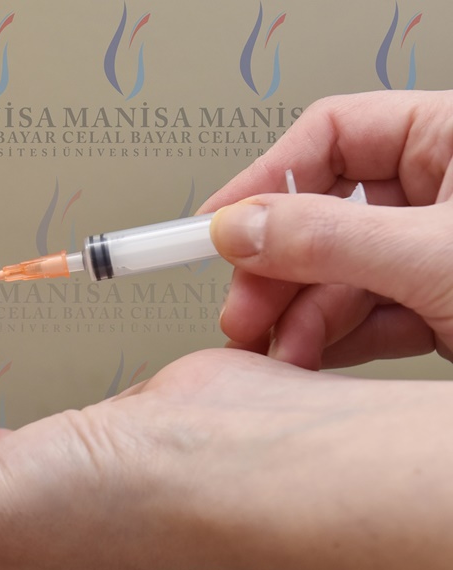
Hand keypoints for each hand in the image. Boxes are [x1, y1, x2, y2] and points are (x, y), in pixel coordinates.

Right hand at [200, 90, 452, 369]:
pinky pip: (370, 317)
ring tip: (277, 351)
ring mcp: (437, 252)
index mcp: (449, 140)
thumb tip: (241, 229)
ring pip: (340, 276)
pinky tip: (310, 359)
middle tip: (242, 310)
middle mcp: (441, 192)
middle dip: (276, 274)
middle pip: (323, 217)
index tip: (215, 226)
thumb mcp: (435, 254)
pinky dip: (335, 341)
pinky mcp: (441, 305)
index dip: (264, 180)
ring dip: (299, 320)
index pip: (332, 135)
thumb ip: (332, 240)